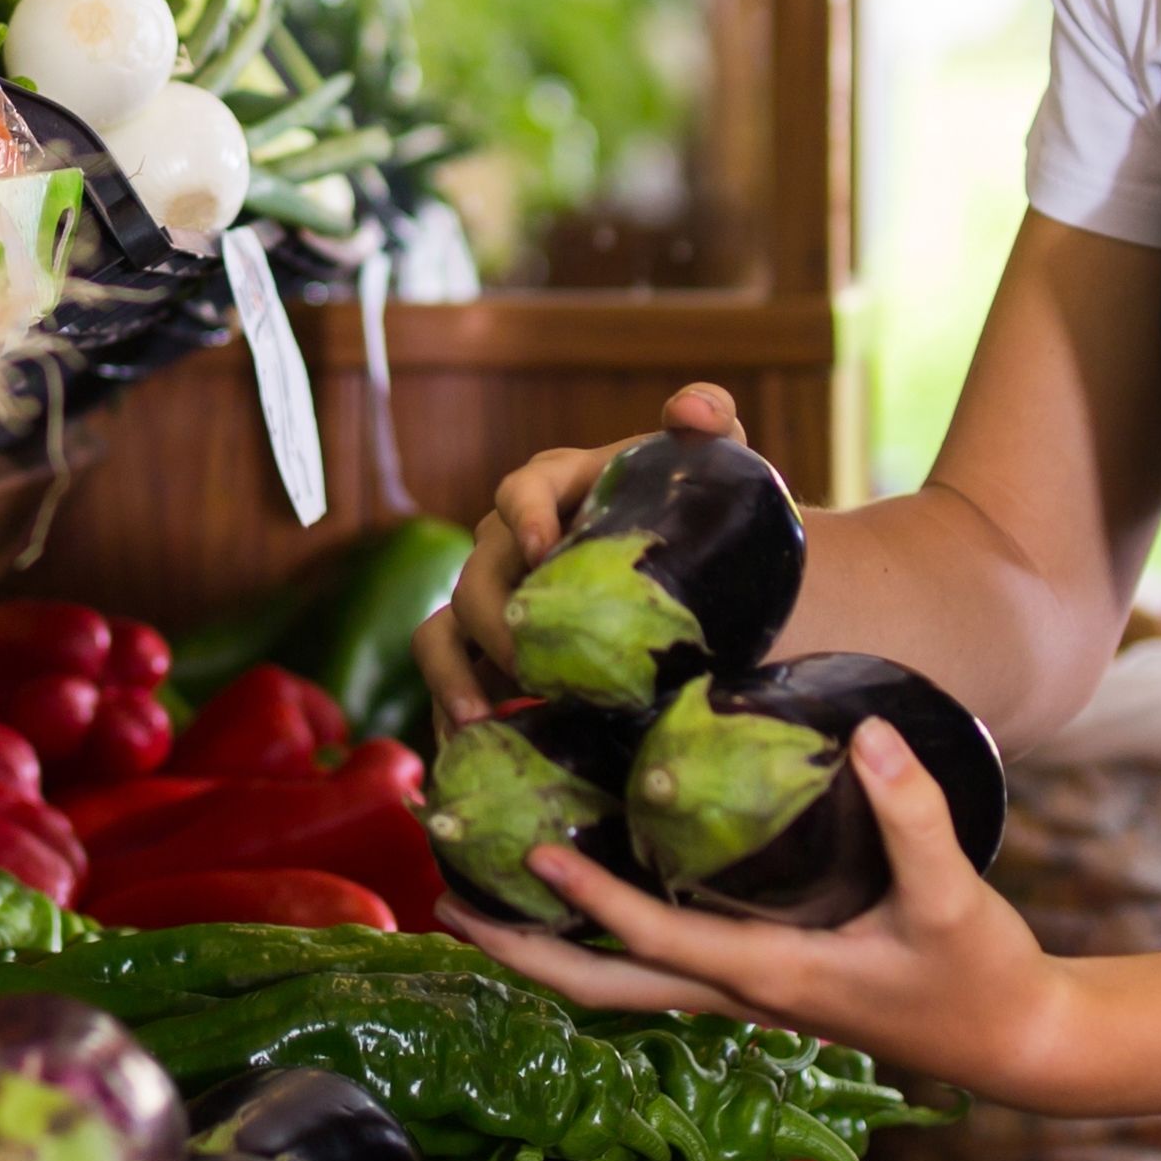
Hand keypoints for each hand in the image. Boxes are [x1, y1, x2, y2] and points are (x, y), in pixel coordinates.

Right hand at [414, 381, 743, 730]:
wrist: (707, 582)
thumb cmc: (702, 516)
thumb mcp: (715, 463)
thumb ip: (711, 420)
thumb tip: (690, 410)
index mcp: (552, 485)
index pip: (519, 490)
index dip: (523, 515)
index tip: (543, 550)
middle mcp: (509, 540)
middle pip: (478, 574)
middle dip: (497, 623)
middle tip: (536, 669)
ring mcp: (495, 598)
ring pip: (444, 630)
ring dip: (452, 675)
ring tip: (479, 722)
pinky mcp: (492, 653)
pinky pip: (453, 677)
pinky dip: (454, 711)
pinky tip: (473, 750)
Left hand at [439, 716, 1083, 1105]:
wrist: (1011, 1039)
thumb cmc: (980, 971)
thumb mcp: (953, 894)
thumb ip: (913, 814)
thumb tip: (867, 731)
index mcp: (770, 978)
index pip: (657, 942)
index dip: (592, 898)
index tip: (530, 851)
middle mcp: (737, 995)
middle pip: (601, 987)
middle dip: (520, 952)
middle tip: (444, 901)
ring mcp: (741, 994)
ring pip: (616, 980)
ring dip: (542, 946)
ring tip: (472, 899)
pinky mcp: (755, 980)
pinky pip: (651, 963)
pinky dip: (597, 933)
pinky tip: (569, 894)